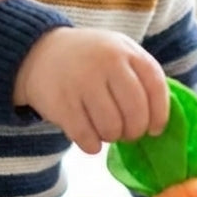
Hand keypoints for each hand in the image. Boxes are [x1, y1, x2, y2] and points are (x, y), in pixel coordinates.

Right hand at [13, 27, 169, 153]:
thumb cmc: (89, 59)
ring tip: (106, 130)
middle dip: (135, 131)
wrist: (37, 52)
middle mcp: (106, 63)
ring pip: (111, 128)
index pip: (155, 87)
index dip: (159, 114)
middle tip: (128, 134)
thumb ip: (140, 78)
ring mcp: (82, 81)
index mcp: (126, 51)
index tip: (154, 129)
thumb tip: (158, 121)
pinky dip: (92, 145)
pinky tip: (90, 139)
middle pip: (135, 112)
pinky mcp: (61, 102)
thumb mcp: (118, 53)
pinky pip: (86, 137)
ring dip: (111, 137)